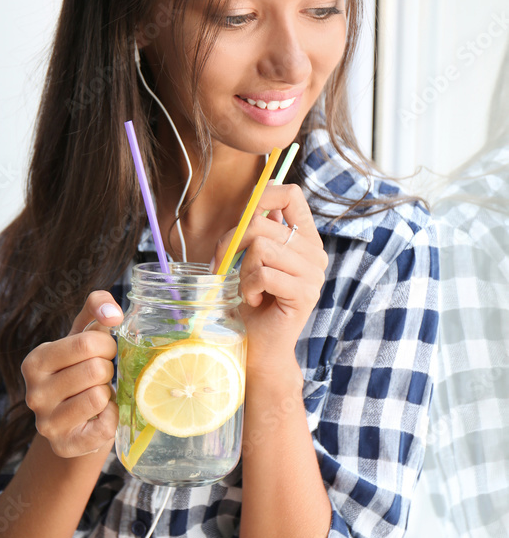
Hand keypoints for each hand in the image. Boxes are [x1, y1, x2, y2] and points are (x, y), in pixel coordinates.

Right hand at [20, 291, 123, 457]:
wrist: (73, 423)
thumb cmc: (80, 371)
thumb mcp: (83, 336)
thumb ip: (96, 309)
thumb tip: (113, 312)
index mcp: (35, 361)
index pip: (87, 343)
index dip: (106, 346)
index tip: (102, 353)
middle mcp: (34, 393)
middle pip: (95, 369)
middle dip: (108, 370)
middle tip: (100, 377)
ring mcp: (46, 423)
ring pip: (99, 397)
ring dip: (108, 394)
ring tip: (96, 395)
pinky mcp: (65, 445)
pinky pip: (104, 426)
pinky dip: (111, 418)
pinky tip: (100, 417)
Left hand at [210, 183, 327, 379]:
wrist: (259, 348)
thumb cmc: (251, 303)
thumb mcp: (252, 259)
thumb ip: (260, 229)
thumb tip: (261, 189)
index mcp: (304, 239)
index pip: (291, 195)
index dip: (264, 195)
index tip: (243, 215)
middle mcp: (314, 253)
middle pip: (263, 223)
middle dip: (232, 243)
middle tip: (223, 267)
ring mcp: (313, 274)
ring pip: (262, 248)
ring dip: (242, 271)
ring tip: (246, 289)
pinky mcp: (305, 293)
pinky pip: (264, 274)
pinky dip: (248, 287)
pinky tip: (253, 300)